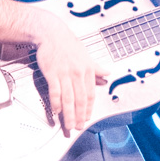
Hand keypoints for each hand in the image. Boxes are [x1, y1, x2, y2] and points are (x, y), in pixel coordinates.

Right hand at [35, 15, 107, 135]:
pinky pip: (55, 92)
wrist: (51, 33)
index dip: (89, 108)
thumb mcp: (86, 55)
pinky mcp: (52, 73)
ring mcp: (64, 73)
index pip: (90, 94)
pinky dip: (56, 103)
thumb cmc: (68, 44)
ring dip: (69, 114)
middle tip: (79, 127)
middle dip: (80, 115)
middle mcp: (77, 73)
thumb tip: (107, 74)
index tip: (87, 118)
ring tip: (69, 125)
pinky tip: (56, 111)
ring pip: (68, 98)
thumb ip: (96, 68)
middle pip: (80, 99)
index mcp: (87, 70)